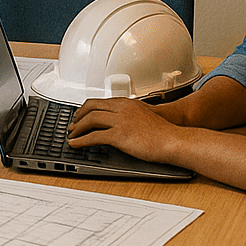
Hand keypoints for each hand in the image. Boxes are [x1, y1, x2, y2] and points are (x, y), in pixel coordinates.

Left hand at [67, 97, 181, 163]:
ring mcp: (119, 121)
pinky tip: (76, 144)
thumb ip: (132, 115)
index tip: (80, 115)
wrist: (174, 140)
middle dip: (78, 117)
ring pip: (90, 120)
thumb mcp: (145, 115)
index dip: (86, 109)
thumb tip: (122, 122)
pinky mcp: (119, 135)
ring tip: (71, 135)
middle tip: (72, 125)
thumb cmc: (164, 132)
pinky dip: (81, 140)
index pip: (99, 102)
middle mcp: (121, 109)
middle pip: (91, 108)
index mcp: (127, 103)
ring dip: (77, 129)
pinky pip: (94, 136)